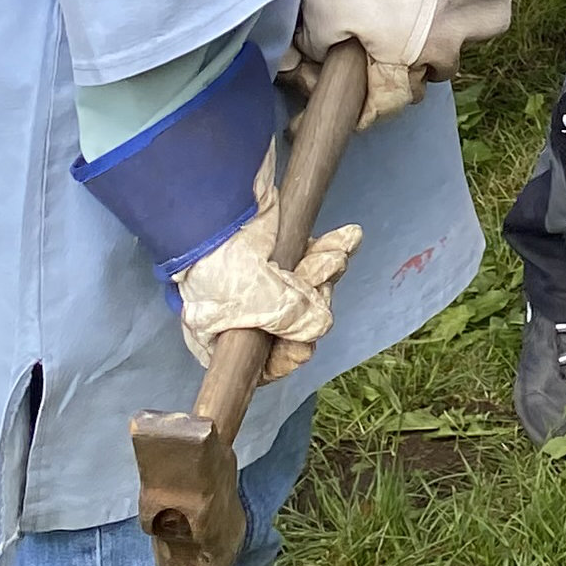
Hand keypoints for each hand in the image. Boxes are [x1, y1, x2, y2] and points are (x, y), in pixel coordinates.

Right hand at [172, 151, 362, 381]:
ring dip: (326, 271)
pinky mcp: (281, 250)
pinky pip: (314, 259)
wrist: (217, 202)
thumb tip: (318, 327)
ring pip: (309, 288)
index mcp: (222, 335)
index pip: (260, 362)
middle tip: (316, 281)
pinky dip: (332, 249)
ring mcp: (265, 280)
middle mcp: (244, 311)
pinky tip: (347, 239)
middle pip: (294, 322)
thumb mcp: (254, 303)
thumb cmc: (219, 263)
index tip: (304, 346)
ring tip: (332, 256)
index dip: (287, 355)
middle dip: (314, 301)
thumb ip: (290, 319)